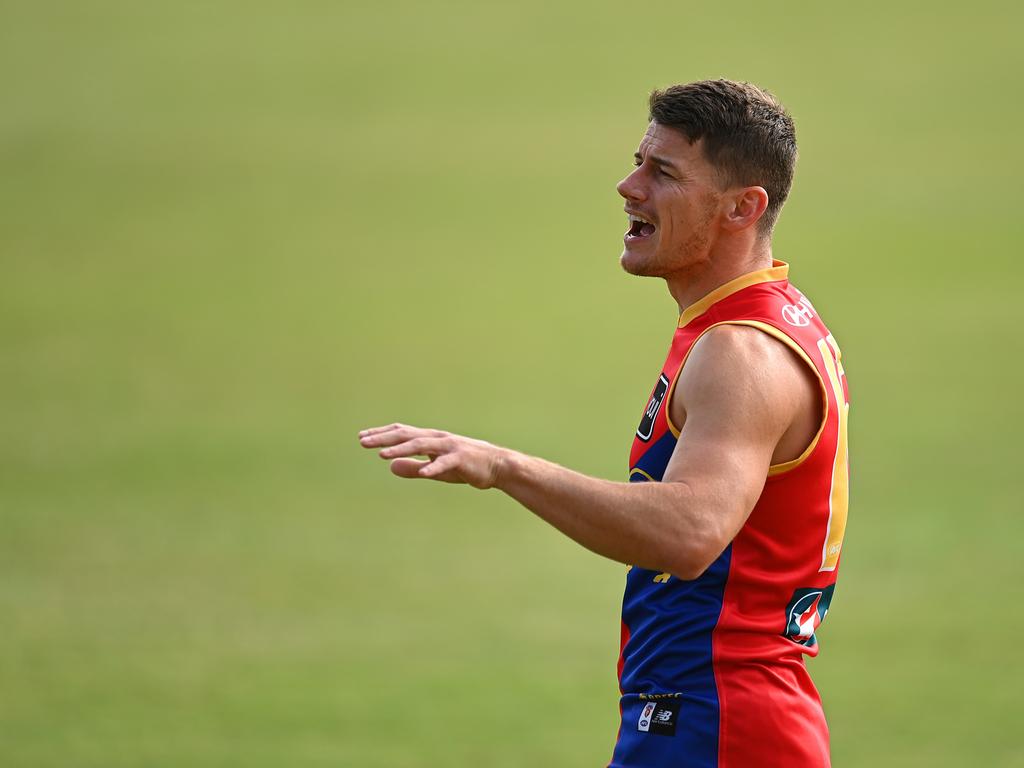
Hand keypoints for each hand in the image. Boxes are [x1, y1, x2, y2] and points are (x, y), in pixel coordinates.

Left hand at [358, 423, 507, 488]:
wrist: (497, 466)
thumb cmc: (465, 466)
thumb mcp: (435, 469)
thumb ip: (413, 467)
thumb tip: (390, 467)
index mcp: (430, 439)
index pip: (402, 433)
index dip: (382, 434)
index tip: (362, 437)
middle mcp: (438, 438)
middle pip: (406, 435)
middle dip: (384, 438)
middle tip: (362, 441)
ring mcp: (450, 447)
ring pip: (422, 445)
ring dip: (401, 449)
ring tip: (382, 455)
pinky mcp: (462, 459)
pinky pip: (445, 463)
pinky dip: (433, 467)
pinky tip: (423, 473)